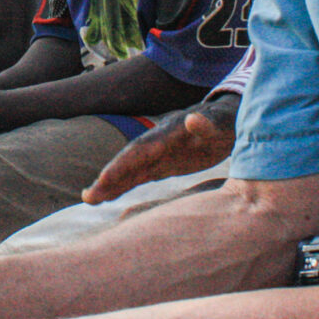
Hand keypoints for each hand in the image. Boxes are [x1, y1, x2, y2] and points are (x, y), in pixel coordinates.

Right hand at [82, 91, 238, 203]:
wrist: (229, 121)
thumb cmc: (227, 123)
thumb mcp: (222, 124)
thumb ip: (207, 124)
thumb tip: (192, 118)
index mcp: (170, 133)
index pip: (142, 150)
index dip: (123, 164)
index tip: (105, 178)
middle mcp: (158, 142)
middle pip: (129, 160)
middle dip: (109, 176)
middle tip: (89, 195)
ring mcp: (159, 153)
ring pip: (130, 170)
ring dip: (111, 184)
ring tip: (89, 199)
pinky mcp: (163, 163)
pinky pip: (139, 176)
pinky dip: (123, 185)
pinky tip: (108, 197)